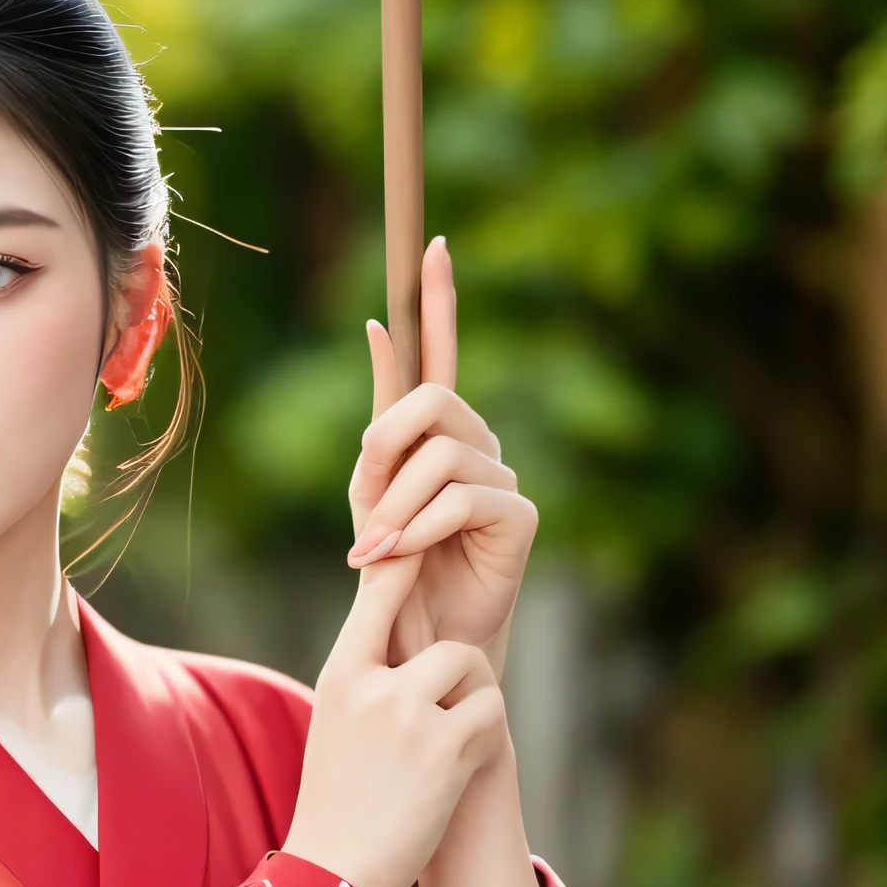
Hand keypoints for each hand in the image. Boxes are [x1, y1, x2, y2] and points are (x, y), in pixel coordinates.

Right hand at [285, 551, 509, 886]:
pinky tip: (455, 776)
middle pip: (452, 648)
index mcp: (340, 675)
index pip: (382, 590)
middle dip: (463, 685)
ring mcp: (408, 714)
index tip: (424, 540)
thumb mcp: (339, 727)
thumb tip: (421, 647)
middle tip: (446, 730)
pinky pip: (491, 714)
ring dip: (475, 713)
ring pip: (476, 675)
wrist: (331, 873)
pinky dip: (485, 743)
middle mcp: (371, 684)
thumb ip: (371, 681)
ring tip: (445, 759)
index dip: (409, 560)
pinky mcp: (445, 747)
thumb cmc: (338, 805)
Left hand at [348, 238, 535, 665]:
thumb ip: (380, 424)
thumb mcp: (370, 491)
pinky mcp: (518, 514)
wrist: (415, 641)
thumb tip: (380, 326)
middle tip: (367, 500)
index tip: (431, 244)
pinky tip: (398, 556)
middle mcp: (476, 443)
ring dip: (394, 505)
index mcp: (436, 432)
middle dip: (387, 444)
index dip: (437, 299)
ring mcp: (501, 474)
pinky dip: (417, 530)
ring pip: (440, 455)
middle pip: (432, 399)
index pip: (440, 352)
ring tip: (375, 549)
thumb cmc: (391, 571)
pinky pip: (460, 498)